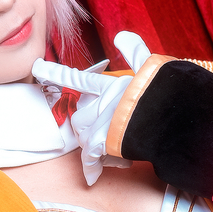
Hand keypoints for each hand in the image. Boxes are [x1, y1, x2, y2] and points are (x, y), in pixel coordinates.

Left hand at [31, 32, 152, 184]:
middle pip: (80, 116)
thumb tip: (121, 35)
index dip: (56, 72)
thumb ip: (135, 52)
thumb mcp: (151, 68)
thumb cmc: (165, 93)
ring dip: (94, 146)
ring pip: (84, 137)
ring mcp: (102, 123)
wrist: (175, 117)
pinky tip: (93, 176)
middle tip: (106, 134)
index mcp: (110, 85)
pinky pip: (90, 158)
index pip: (77, 78)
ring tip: (113, 148)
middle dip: (89, 127)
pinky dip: (92, 168)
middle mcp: (102, 103)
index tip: (37, 68)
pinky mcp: (104, 142)